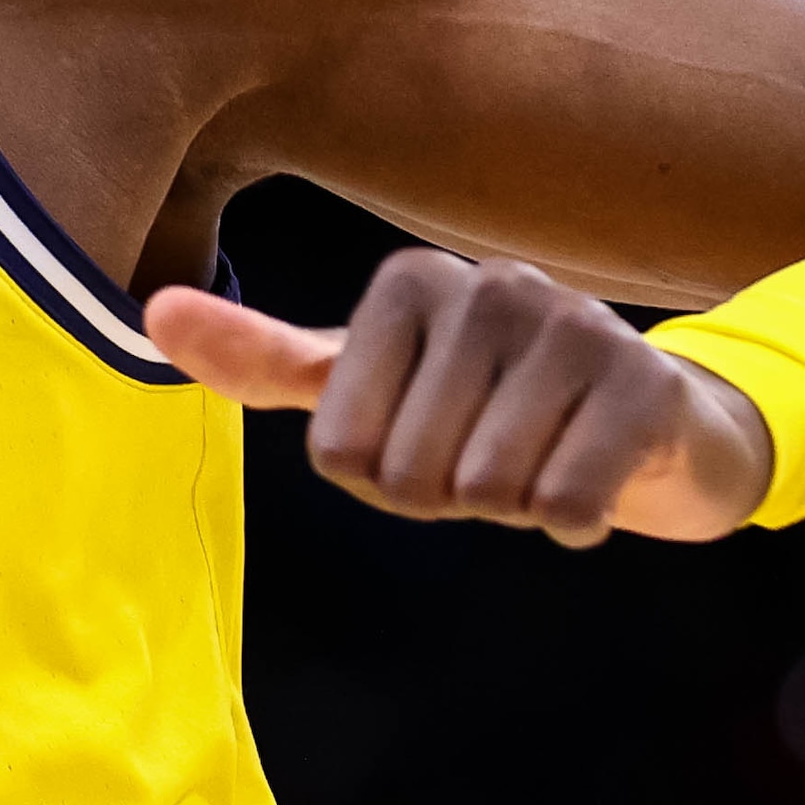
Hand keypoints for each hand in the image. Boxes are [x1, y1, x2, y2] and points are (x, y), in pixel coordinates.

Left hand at [144, 250, 773, 547]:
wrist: (649, 422)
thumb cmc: (483, 406)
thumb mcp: (364, 382)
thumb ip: (263, 359)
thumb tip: (154, 310)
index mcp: (410, 282)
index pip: (342, 452)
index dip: (380, 480)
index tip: (426, 439)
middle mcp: (490, 284)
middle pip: (413, 476)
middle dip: (449, 498)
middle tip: (492, 457)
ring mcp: (576, 324)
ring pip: (488, 491)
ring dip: (511, 508)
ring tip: (542, 461)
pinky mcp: (645, 382)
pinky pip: (565, 502)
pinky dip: (573, 522)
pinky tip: (593, 484)